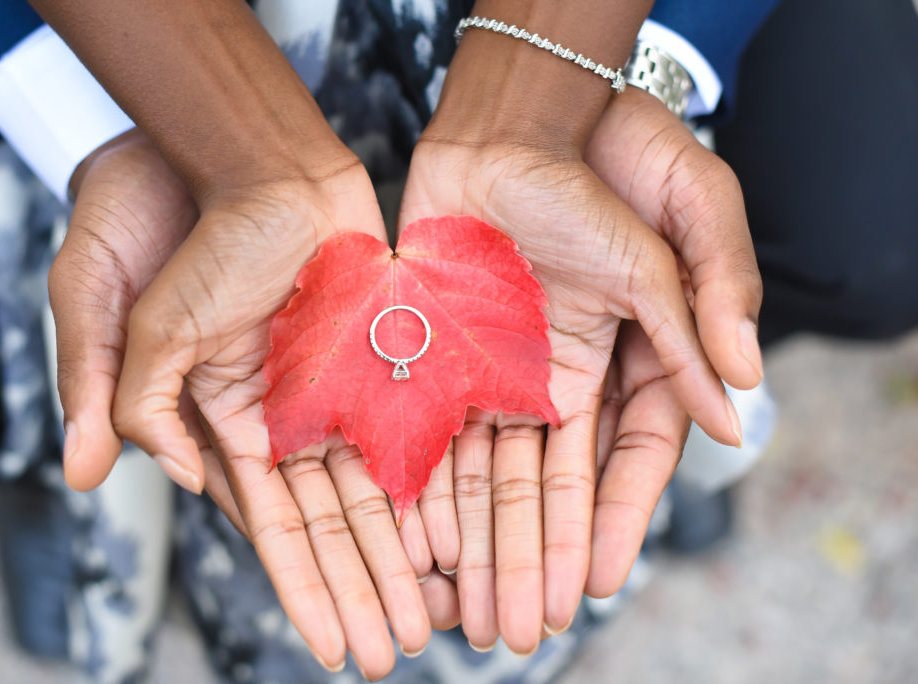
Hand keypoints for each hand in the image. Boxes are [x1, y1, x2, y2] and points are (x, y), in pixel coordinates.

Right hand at [51, 131, 431, 678]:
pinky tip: (460, 530)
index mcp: (228, 421)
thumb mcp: (129, 317)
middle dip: (363, 590)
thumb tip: (146, 479)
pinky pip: (416, 425)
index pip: (272, 527)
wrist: (248, 157)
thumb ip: (129, 398)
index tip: (332, 647)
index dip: (303, 588)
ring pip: (381, 486)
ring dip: (405, 554)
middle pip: (335, 523)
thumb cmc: (181, 231)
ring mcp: (341, 387)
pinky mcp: (384, 354)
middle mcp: (289, 417)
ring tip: (438, 614)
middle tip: (396, 653)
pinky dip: (434, 479)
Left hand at [398, 127, 740, 653]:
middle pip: (547, 484)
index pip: (624, 461)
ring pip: (485, 470)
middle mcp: (564, 378)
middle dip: (531, 555)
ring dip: (475, 540)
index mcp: (628, 359)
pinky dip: (423, 481)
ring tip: (464, 607)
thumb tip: (738, 410)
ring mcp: (501, 368)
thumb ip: (707, 316)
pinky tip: (414, 538)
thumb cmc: (613, 167)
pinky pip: (433, 427)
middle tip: (517, 627)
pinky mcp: (445, 351)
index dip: (608, 521)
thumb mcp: (685, 231)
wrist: (522, 121)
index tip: (592, 581)